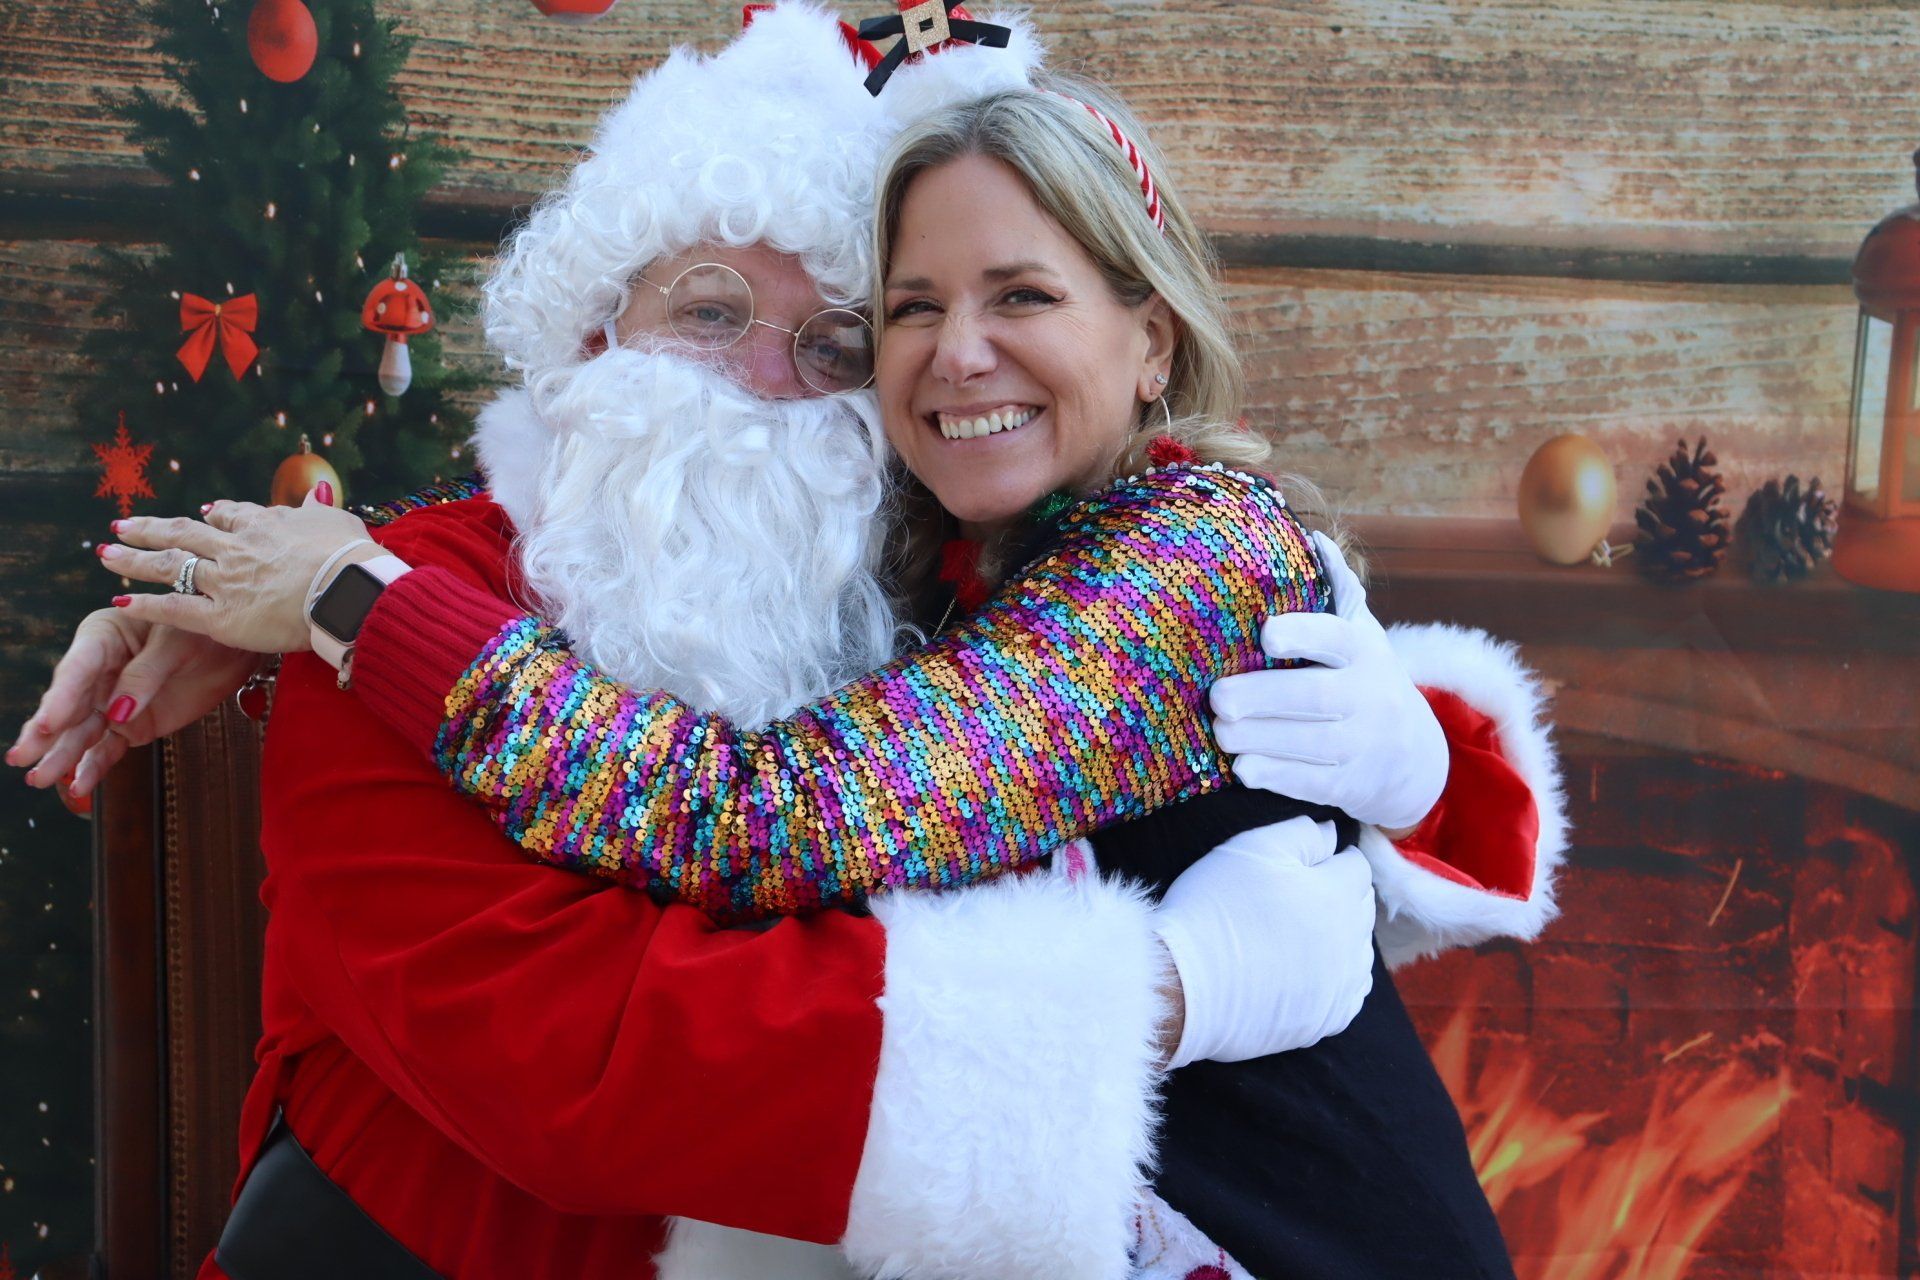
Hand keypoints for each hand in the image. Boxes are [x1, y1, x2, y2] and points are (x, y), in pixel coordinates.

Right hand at [7, 611, 258, 796]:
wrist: (232, 646)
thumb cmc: (200, 629)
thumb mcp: (178, 643)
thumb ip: (146, 675)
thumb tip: (117, 713)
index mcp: (104, 637)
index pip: (78, 669)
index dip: (61, 698)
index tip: (47, 724)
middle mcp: (99, 671)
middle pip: (67, 705)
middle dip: (44, 733)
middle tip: (21, 757)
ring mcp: (112, 702)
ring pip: (81, 732)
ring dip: (61, 756)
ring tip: (38, 779)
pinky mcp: (130, 726)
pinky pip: (108, 748)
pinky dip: (95, 767)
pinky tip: (80, 785)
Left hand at [99, 489, 375, 652]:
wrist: (346, 590)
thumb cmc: (350, 557)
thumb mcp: (338, 522)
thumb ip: (318, 511)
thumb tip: (319, 492)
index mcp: (264, 526)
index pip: (229, 516)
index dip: (212, 515)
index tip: (200, 513)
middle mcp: (236, 549)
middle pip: (184, 533)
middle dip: (151, 528)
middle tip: (122, 524)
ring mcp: (225, 582)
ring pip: (170, 565)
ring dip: (134, 559)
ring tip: (106, 553)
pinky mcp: (222, 617)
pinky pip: (175, 609)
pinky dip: (146, 605)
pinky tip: (120, 602)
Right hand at [1151, 816, 1374, 1067]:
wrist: (1183, 987)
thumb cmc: (1214, 908)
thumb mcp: (1252, 848)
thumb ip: (1302, 833)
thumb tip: (1334, 832)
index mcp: (1338, 894)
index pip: (1357, 867)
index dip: (1331, 859)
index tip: (1304, 864)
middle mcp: (1351, 940)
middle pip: (1361, 907)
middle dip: (1339, 895)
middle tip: (1296, 896)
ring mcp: (1342, 984)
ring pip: (1358, 951)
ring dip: (1339, 938)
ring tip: (1297, 936)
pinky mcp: (1327, 1019)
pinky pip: (1348, 992)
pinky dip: (1335, 978)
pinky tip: (1303, 971)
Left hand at [1209, 530, 1448, 831]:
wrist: (1412, 758)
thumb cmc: (1364, 681)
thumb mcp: (1359, 635)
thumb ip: (1335, 593)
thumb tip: (1313, 539)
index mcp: (1365, 651)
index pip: (1337, 638)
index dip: (1302, 634)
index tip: (1265, 634)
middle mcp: (1370, 697)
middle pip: (1315, 696)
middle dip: (1261, 697)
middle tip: (1217, 697)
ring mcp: (1364, 744)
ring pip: (1309, 742)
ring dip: (1257, 737)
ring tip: (1219, 730)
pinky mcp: (1352, 784)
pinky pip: (1310, 782)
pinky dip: (1274, 775)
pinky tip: (1243, 767)